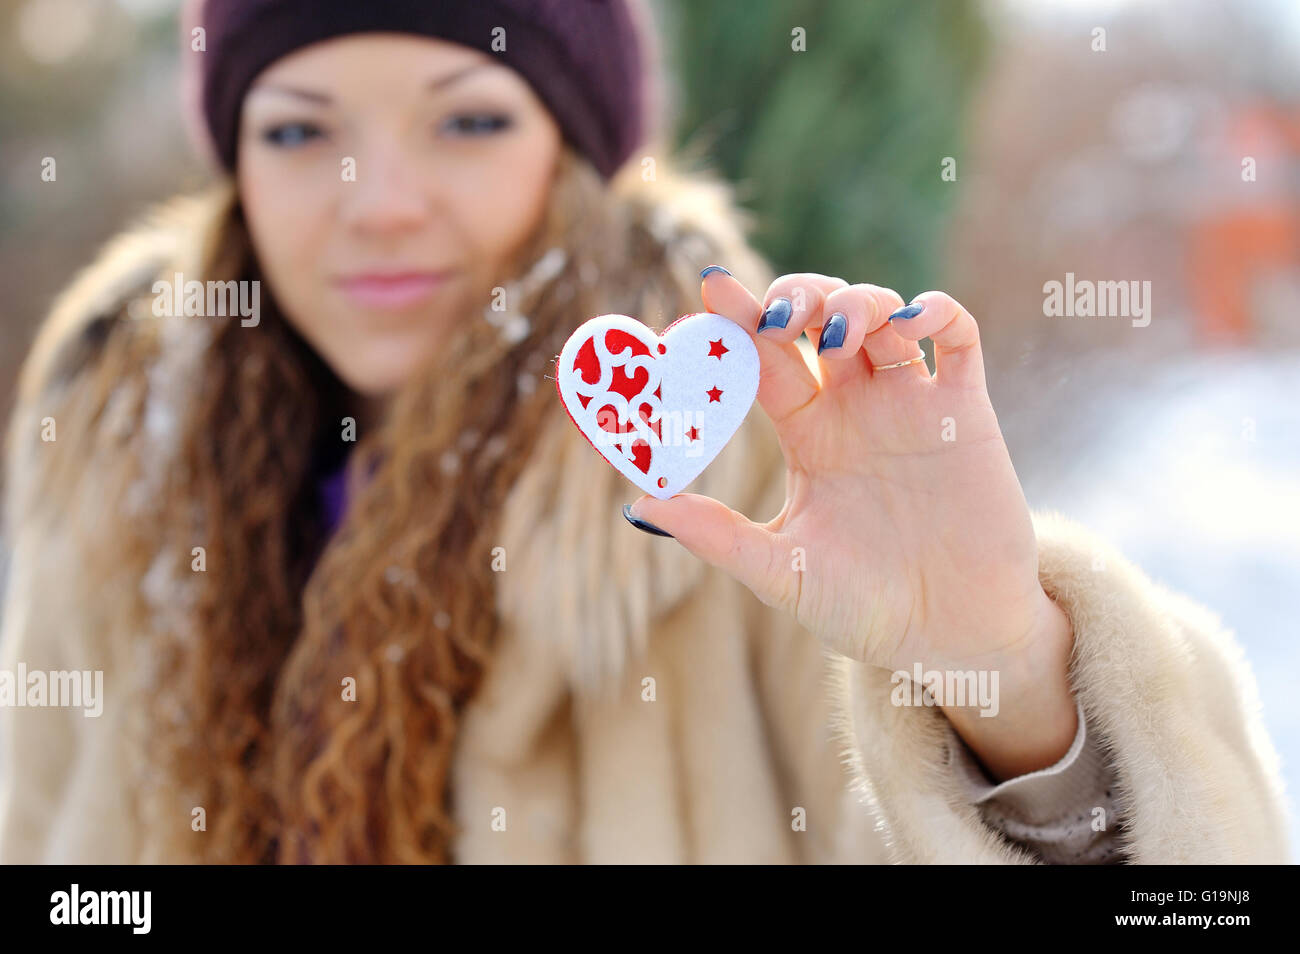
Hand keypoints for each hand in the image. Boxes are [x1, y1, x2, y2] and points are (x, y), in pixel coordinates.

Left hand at [626, 269, 1076, 779]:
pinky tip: (913, 321)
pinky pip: (958, 337)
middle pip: (821, 318)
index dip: (739, 319)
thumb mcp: (779, 571)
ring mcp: (912, 404)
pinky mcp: (966, 413)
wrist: (949, 638)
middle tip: (779, 314)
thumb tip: (639, 505)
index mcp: (807, 434)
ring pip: (884, 314)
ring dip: (858, 302)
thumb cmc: (863, 607)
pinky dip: (937, 310)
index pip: (765, 357)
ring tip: (838, 335)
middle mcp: (855, 408)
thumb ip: (716, 534)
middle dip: (799, 296)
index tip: (711, 287)